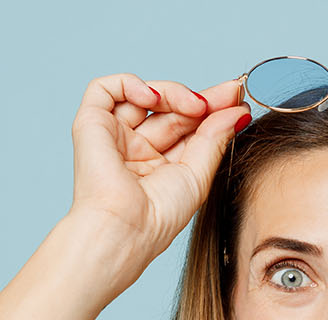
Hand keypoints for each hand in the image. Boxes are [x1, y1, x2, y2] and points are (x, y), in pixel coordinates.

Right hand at [67, 73, 248, 259]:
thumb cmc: (158, 216)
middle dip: (201, 99)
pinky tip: (154, 99)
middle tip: (229, 95)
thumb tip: (237, 112)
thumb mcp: (198, 175)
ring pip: (144, 95)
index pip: (187, 127)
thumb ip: (215, 140)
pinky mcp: (90, 124)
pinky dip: (131, 84)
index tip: (237, 101)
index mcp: (160, 165)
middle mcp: (136, 149)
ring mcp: (114, 136)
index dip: (212, 111)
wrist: (125, 228)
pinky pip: (105, 89)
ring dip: (174, 93)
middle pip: (170, 109)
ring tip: (196, 106)